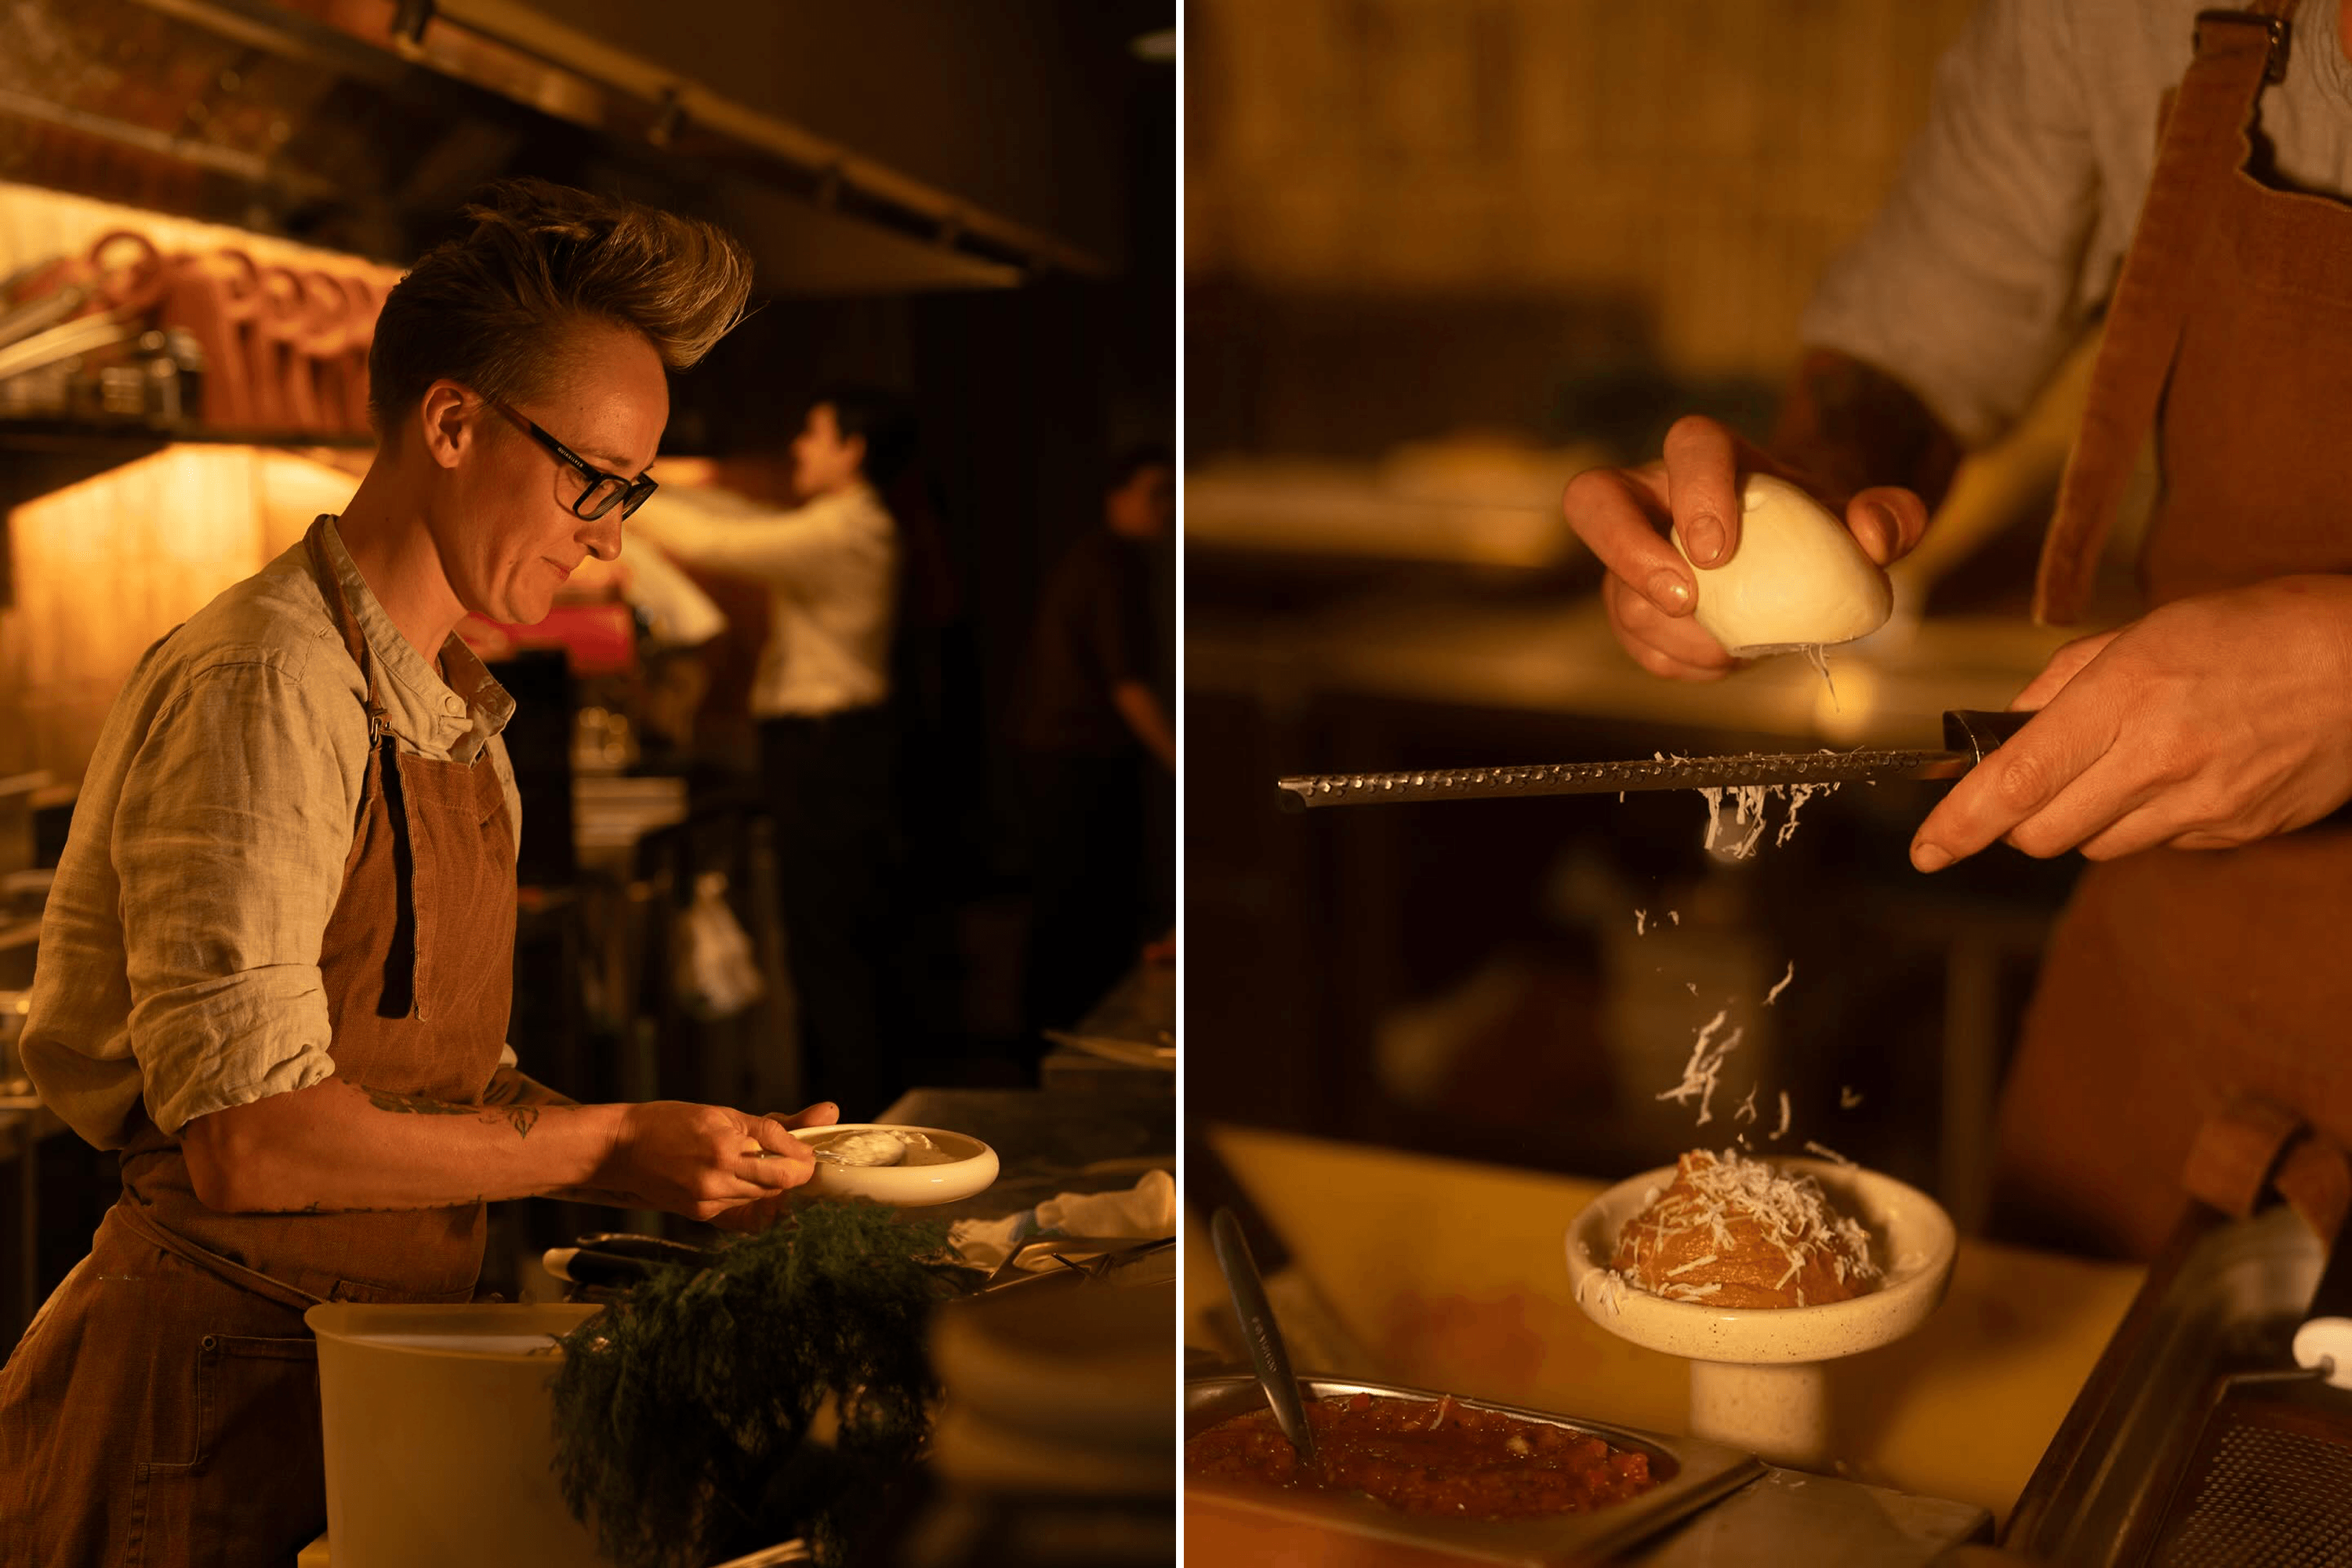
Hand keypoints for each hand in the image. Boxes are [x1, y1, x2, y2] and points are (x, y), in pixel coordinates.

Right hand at [596, 1100, 819, 1222]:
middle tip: (797, 1158)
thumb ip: (774, 1123)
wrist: (620, 1149)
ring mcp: (708, 1200)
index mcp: (724, 1146)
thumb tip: (828, 1113)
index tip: (807, 1149)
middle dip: (795, 1171)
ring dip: (773, 1181)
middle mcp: (718, 1177)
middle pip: (780, 1181)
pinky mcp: (701, 1214)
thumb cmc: (669, 1122)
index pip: (784, 1154)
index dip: (803, 1153)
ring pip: (763, 1195)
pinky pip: (740, 1204)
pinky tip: (736, 1176)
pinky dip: (748, 1190)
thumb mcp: (722, 1113)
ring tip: (763, 1162)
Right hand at [1562, 414, 1930, 680]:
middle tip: (1682, 600)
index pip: (1689, 446)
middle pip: (1593, 498)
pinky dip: (1674, 661)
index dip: (1695, 493)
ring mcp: (1632, 551)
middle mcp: (1654, 494)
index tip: (1721, 552)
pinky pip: (1629, 638)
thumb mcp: (1867, 518)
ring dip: (1667, 630)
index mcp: (1712, 455)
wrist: (1796, 561)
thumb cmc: (1822, 529)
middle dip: (1626, 551)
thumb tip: (1873, 533)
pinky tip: (1720, 663)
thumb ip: (1890, 517)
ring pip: (1612, 587)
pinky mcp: (1629, 601)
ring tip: (1728, 650)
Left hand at [1911, 576, 2351, 868]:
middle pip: (2043, 833)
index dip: (1960, 823)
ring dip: (2085, 818)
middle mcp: (2159, 759)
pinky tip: (2182, 775)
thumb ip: (2060, 685)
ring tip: (2127, 763)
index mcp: (2125, 697)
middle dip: (2020, 819)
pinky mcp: (2236, 831)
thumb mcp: (2144, 633)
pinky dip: (2147, 821)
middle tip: (2037, 783)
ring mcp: (2203, 804)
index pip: (2017, 780)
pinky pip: (2158, 844)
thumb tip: (2001, 730)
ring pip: (2096, 846)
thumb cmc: (2254, 632)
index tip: (1927, 849)